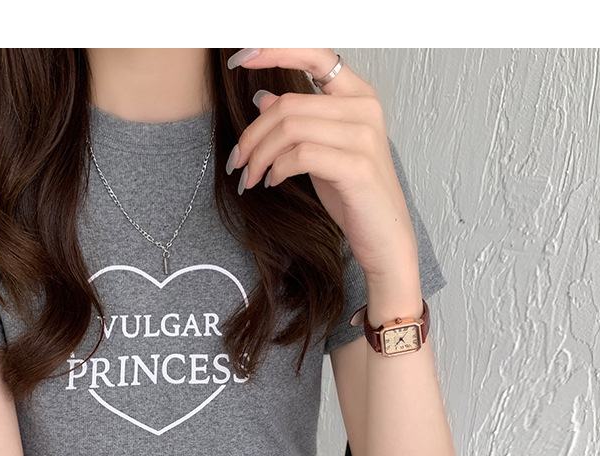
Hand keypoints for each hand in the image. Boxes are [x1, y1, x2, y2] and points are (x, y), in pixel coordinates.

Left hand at [225, 48, 418, 290]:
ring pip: (290, 129)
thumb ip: (298, 122)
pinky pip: (301, 155)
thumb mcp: (319, 153)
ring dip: (259, 156)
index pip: (315, 55)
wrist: (384, 239)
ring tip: (251, 178)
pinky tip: (273, 182)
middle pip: (288, 105)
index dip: (275, 51)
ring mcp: (363, 136)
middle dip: (252, 135)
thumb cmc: (353, 196)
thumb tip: (263, 98)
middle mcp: (364, 109)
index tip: (240, 60)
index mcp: (358, 96)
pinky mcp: (357, 166)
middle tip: (237, 163)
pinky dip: (277, 169)